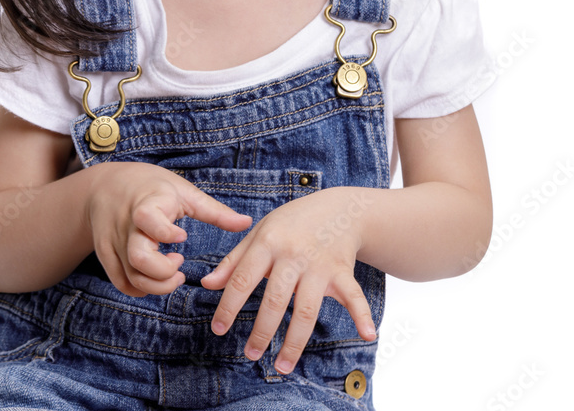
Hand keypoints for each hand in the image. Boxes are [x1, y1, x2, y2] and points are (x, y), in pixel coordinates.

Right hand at [86, 162, 252, 297]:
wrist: (104, 186)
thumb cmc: (150, 186)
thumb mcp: (182, 191)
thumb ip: (213, 211)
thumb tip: (247, 223)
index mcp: (147, 203)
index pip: (148, 219)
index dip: (166, 232)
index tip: (183, 236)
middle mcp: (127, 226)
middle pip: (138, 257)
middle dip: (163, 271)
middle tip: (179, 264)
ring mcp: (114, 242)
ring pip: (131, 276)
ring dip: (155, 285)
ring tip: (173, 274)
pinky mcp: (106, 255)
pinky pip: (120, 282)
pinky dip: (139, 289)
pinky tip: (155, 280)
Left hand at [199, 187, 376, 374]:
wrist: (337, 207)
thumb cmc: (292, 223)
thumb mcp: (259, 233)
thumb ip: (233, 260)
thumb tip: (206, 284)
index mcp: (268, 242)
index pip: (243, 278)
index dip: (229, 306)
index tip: (218, 329)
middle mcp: (293, 254)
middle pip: (275, 299)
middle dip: (262, 331)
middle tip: (251, 354)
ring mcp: (319, 264)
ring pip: (306, 308)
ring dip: (295, 341)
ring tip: (282, 365)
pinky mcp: (342, 271)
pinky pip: (353, 296)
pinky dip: (362, 315)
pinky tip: (367, 335)